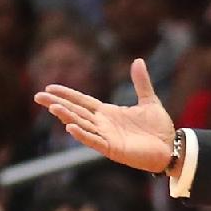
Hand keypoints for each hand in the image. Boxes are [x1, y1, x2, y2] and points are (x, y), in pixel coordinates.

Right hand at [38, 58, 178, 173]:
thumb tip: (138, 60)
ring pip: (81, 124)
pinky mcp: (113, 149)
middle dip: (57, 103)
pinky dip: (82, 134)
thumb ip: (141, 83)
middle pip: (76, 111)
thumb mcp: (149, 101)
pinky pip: (94, 141)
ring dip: (66, 116)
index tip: (50, 87)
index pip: (82, 101)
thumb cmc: (159, 128)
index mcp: (108, 113)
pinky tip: (70, 127)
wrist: (173, 148)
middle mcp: (103, 124)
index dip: (67, 94)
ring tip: (52, 107)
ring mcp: (106, 137)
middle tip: (38, 96)